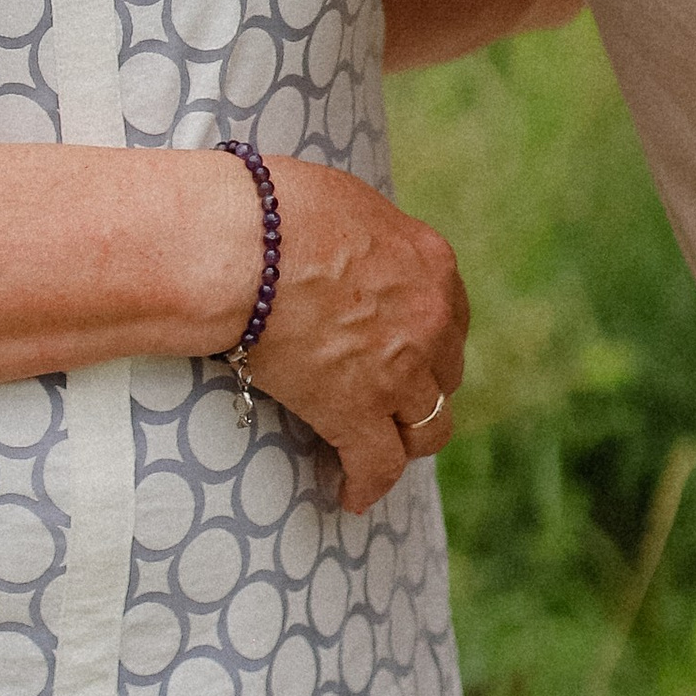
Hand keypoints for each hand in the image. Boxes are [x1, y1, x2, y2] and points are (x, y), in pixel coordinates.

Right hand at [243, 158, 467, 516]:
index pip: (451, 316)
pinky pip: (377, 466)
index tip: (408, 352)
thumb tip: (353, 246)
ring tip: (379, 449)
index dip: (429, 340)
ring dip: (406, 440)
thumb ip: (370, 236)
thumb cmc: (275, 207)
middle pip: (445, 374)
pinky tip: (350, 496)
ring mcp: (398, 372)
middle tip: (387, 398)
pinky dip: (366, 485)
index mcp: (431, 264)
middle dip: (420, 386)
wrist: (244, 244)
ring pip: (427, 428)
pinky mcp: (356, 413)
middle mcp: (430, 320)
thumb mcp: (347, 200)